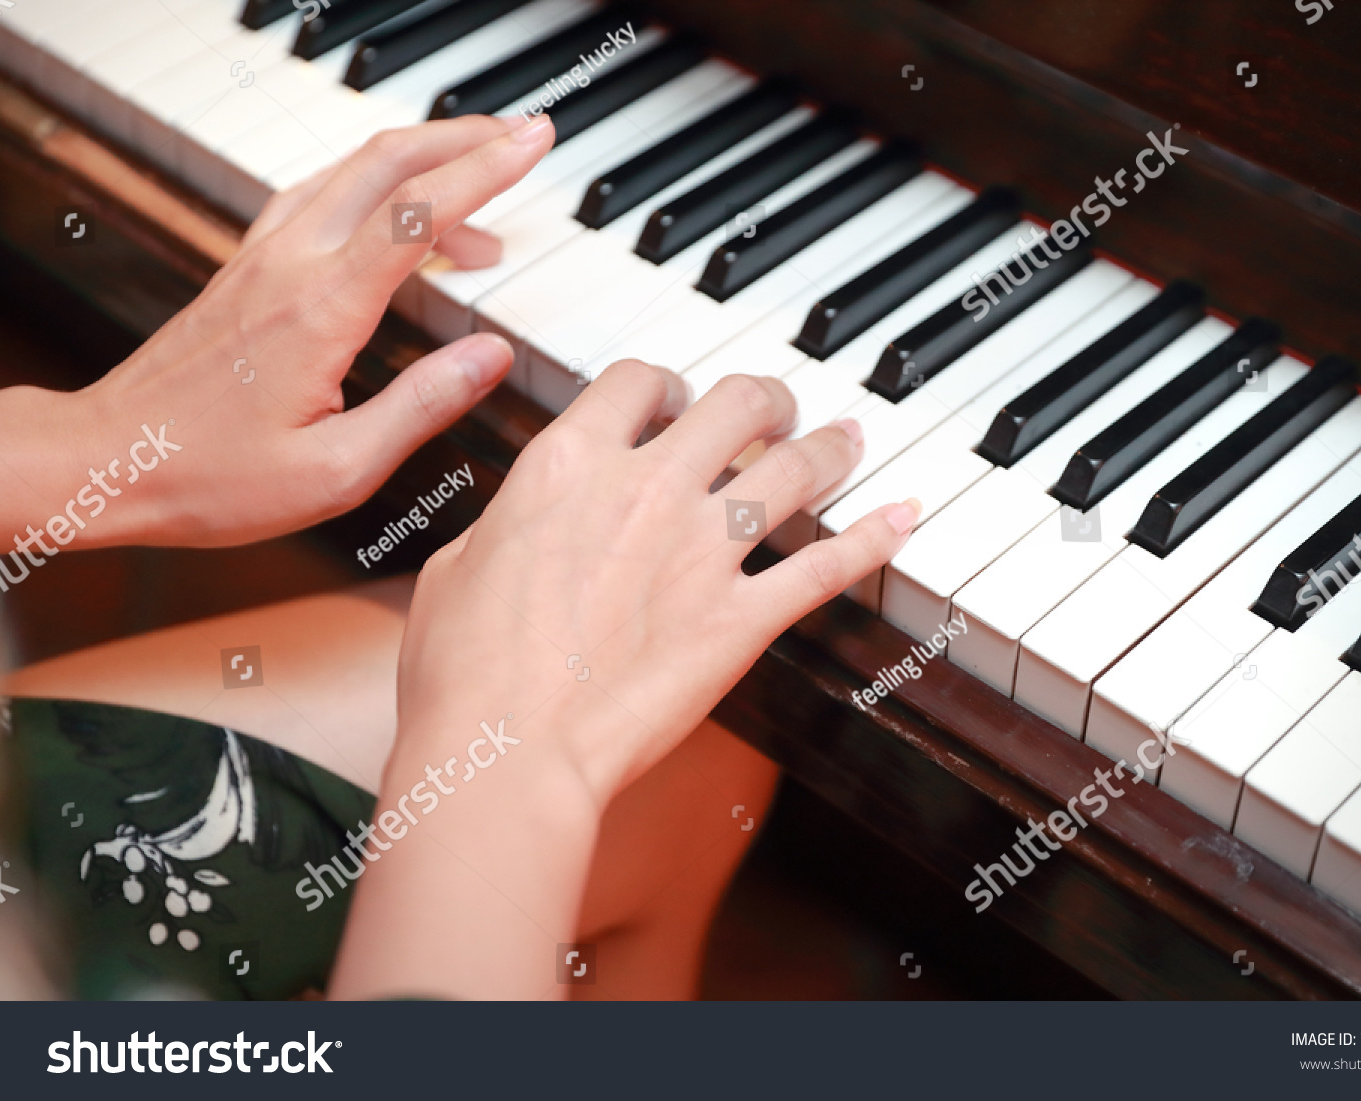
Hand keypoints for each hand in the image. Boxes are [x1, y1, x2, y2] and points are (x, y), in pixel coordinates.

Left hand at [0, 114, 553, 549]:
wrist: (110, 461)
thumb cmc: (213, 477)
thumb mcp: (337, 470)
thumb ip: (420, 406)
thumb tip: (490, 357)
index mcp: (321, 311)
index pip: (416, 212)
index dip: (484, 171)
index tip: (532, 147)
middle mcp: (289, 266)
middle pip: (385, 163)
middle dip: (463, 139)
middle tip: (521, 137)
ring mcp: (262, 259)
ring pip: (350, 170)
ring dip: (420, 157)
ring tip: (478, 182)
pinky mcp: (246, 267)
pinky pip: (318, 194)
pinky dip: (372, 184)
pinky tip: (392, 205)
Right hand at [332, 361, 917, 998]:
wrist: (506, 750)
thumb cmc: (464, 673)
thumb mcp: (456, 565)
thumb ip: (512, 522)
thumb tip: (528, 518)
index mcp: (570, 464)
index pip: (639, 382)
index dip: (667, 383)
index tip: (678, 398)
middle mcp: (646, 489)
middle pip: (734, 404)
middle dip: (764, 398)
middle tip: (776, 410)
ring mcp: (703, 553)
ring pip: (794, 470)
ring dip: (828, 445)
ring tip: (847, 438)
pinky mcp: (742, 619)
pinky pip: (826, 567)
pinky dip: (875, 538)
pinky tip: (904, 516)